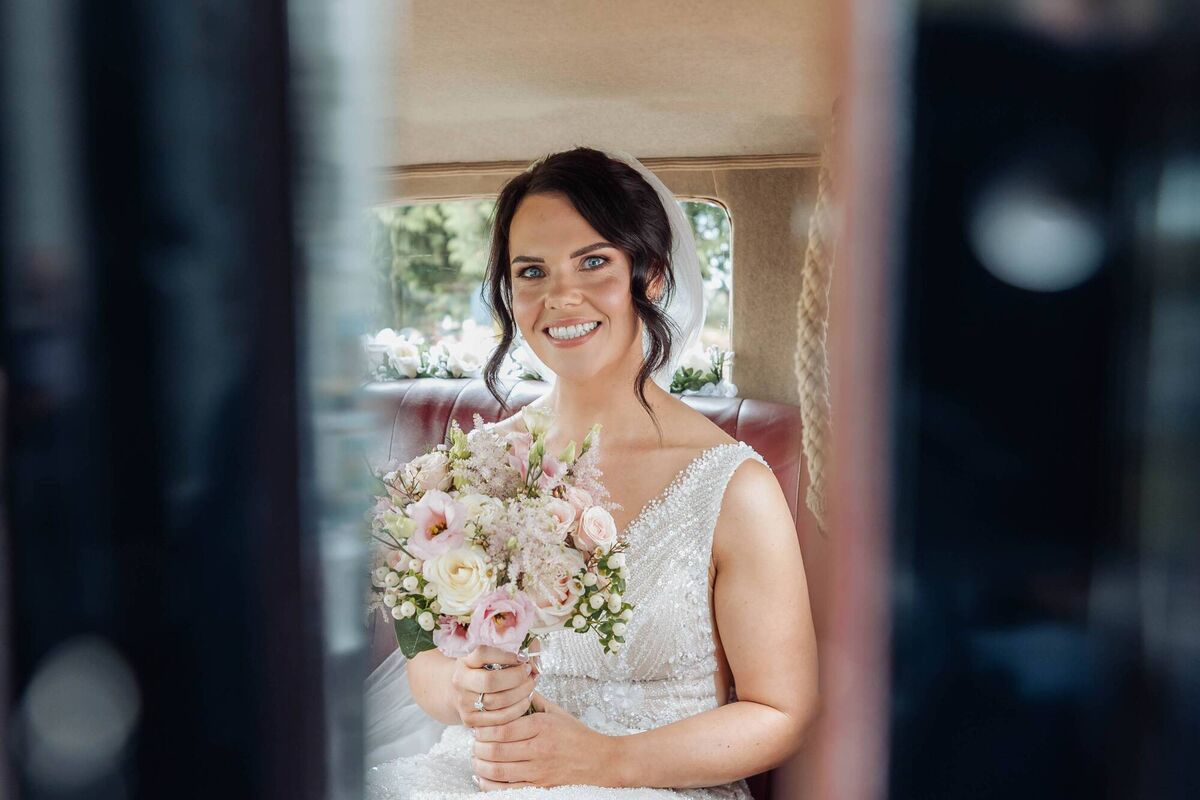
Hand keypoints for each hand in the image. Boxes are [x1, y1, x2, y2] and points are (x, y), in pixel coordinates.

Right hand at [449, 645, 536, 728]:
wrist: (462, 691)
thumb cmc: (484, 670)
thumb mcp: (493, 656)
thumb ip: (515, 651)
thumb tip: (533, 662)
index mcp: (464, 660)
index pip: (483, 654)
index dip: (506, 655)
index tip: (523, 657)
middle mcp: (460, 681)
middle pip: (491, 681)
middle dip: (516, 677)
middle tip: (529, 672)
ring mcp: (463, 702)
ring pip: (497, 701)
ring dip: (521, 693)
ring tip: (530, 685)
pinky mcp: (470, 720)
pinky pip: (500, 718)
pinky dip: (518, 709)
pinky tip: (525, 700)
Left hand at [471, 692, 619, 789]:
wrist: (602, 761)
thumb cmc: (578, 736)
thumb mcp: (557, 712)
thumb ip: (534, 700)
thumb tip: (513, 689)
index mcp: (541, 726)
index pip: (501, 729)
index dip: (483, 730)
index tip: (478, 728)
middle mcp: (538, 749)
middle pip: (495, 750)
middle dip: (478, 748)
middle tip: (474, 744)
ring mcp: (539, 771)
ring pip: (497, 771)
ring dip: (480, 766)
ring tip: (477, 760)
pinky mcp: (540, 788)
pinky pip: (507, 790)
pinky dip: (490, 785)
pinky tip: (484, 779)